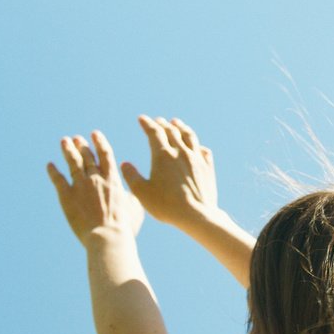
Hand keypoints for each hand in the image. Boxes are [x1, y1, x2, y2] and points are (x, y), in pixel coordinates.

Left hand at [47, 130, 144, 246]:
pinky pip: (58, 179)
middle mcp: (95, 178)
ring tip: (64, 141)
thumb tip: (128, 191)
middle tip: (77, 138)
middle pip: (87, 156)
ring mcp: (80, 185)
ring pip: (73, 163)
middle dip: (82, 145)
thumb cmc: (124, 226)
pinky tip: (50, 165)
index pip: (105, 154)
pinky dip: (53, 171)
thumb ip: (130, 195)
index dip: (100, 142)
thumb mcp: (135, 207)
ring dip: (68, 150)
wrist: (107, 236)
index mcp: (113, 179)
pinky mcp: (67, 196)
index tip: (95, 134)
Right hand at [119, 116, 219, 231]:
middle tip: (158, 120)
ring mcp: (196, 158)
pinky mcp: (208, 168)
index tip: (142, 118)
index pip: (154, 132)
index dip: (147, 123)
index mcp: (163, 155)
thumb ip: (131, 176)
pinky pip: (204, 151)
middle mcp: (181, 152)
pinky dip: (197, 145)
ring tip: (177, 123)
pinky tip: (197, 147)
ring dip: (181, 127)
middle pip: (172, 131)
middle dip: (163, 124)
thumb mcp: (142, 193)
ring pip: (189, 136)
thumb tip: (124, 164)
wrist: (196, 215)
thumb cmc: (166, 206)